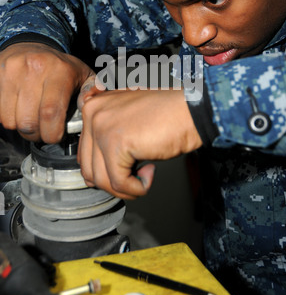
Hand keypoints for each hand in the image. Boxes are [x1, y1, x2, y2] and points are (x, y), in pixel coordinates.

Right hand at [0, 42, 93, 142]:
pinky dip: (7, 118)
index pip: (51, 113)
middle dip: (36, 135)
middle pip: (28, 122)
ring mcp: (12, 70)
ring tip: (31, 119)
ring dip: (20, 127)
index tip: (55, 136)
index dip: (52, 133)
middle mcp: (35, 68)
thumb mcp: (84, 74)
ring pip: (10, 120)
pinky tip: (18, 111)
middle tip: (43, 131)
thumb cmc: (60, 67)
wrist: (32, 44)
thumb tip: (87, 103)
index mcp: (60, 71)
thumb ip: (93, 90)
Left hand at [77, 84, 201, 199]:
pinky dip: (137, 188)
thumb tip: (96, 173)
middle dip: (114, 182)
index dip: (106, 170)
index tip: (127, 168)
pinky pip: (119, 183)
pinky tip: (150, 173)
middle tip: (136, 176)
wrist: (192, 110)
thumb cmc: (168, 114)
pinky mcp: (116, 143)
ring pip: (101, 180)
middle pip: (89, 169)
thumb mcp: (129, 121)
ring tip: (145, 174)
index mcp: (94, 107)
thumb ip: (107, 138)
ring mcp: (102, 127)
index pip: (84, 154)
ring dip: (125, 187)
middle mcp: (93, 114)